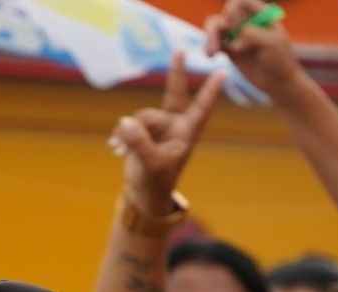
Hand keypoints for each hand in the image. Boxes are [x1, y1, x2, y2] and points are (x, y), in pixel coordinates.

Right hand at [109, 51, 224, 213]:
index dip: (210, 91)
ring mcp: (159, 126)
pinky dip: (121, 135)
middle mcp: (175, 125)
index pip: (201, 108)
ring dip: (130, 131)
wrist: (143, 193)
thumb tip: (125, 121)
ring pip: (143, 115)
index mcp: (187, 133)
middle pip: (173, 95)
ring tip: (121, 150)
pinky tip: (115, 149)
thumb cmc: (156, 183)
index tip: (223, 72)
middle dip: (176, 74)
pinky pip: (129, 122)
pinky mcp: (142, 130)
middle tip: (180, 52)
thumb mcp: (151, 165)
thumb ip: (140, 143)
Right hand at [204, 0, 306, 100]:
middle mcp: (247, 21)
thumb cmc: (281, 59)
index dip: (233, 10)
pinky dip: (210, 46)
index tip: (233, 25)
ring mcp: (237, 34)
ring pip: (217, 26)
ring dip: (210, 36)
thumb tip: (234, 32)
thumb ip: (253, 33)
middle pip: (225, 13)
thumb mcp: (271, 43)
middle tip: (220, 42)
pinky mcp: (230, 49)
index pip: (241, 2)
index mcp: (260, 14)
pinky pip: (215, 42)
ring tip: (211, 53)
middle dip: (219, 25)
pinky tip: (211, 55)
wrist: (278, 82)